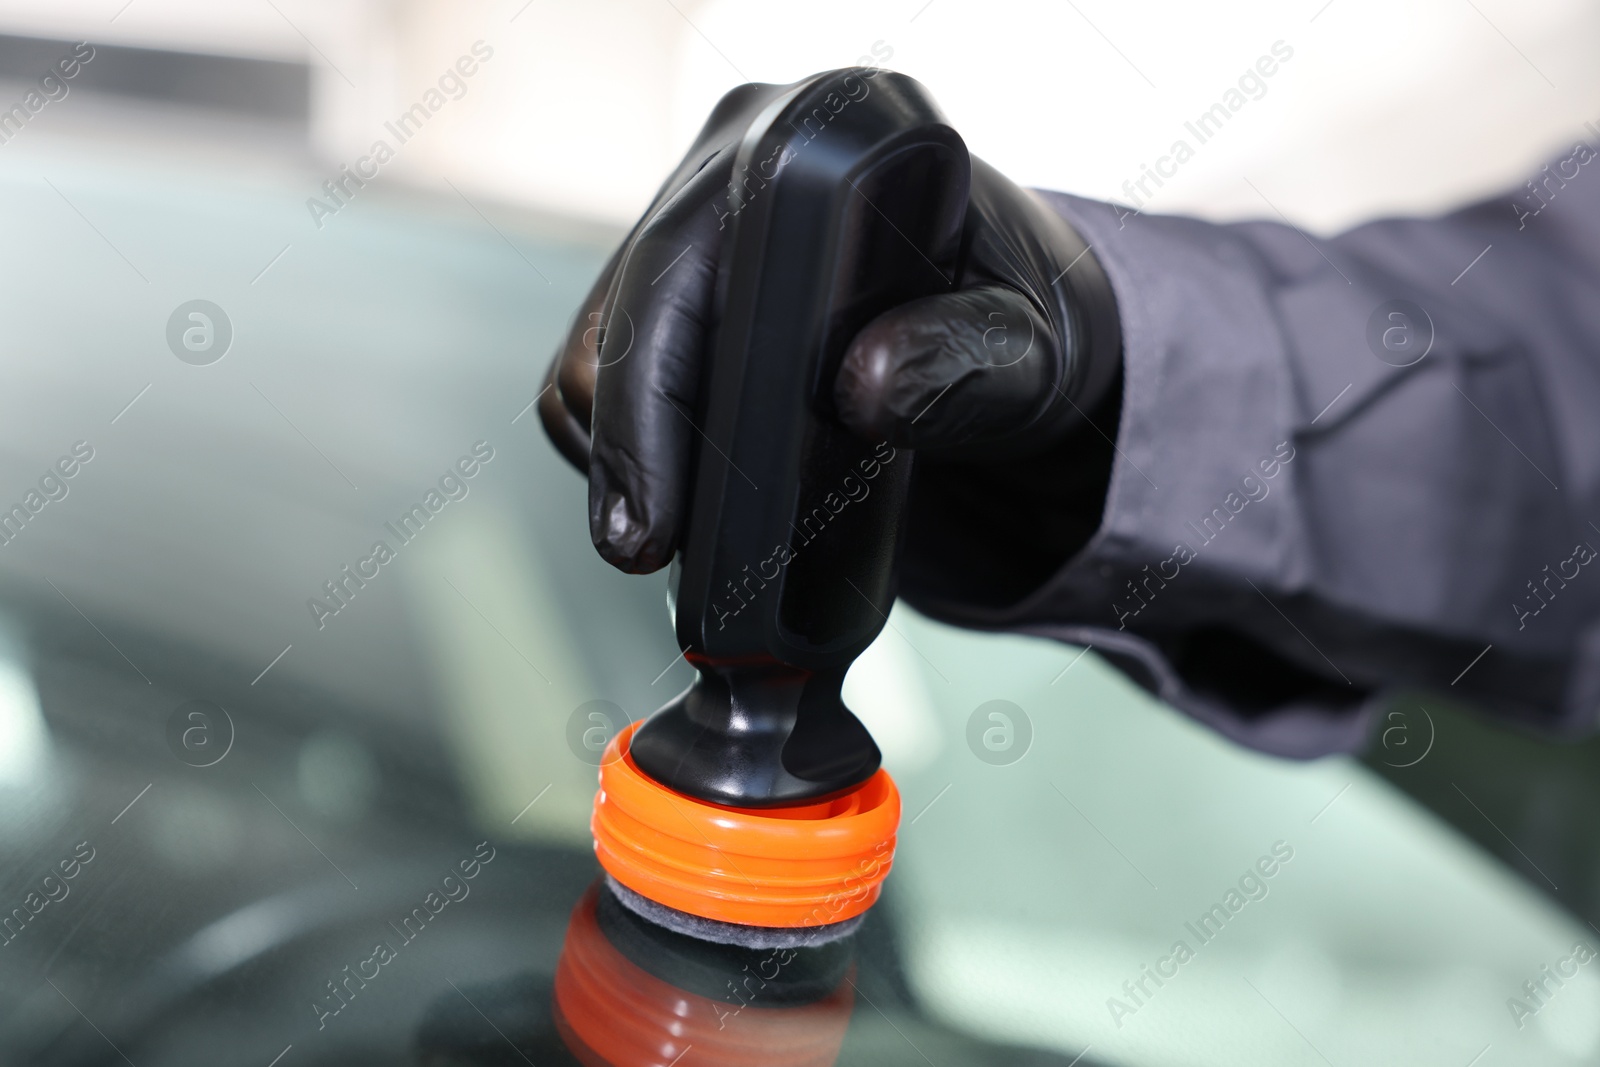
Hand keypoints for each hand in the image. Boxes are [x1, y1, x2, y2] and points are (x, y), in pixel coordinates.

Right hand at [540, 72, 1121, 609]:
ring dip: (620, 451)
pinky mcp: (683, 284)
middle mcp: (737, 162)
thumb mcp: (1027, 350)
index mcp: (813, 149)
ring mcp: (698, 221)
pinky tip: (678, 498)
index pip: (681, 270)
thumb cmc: (1021, 324)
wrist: (1009, 325)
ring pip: (601, 348)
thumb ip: (963, 361)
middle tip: (649, 555)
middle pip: (621, 313)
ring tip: (670, 538)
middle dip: (624, 449)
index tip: (655, 522)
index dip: (648, 403)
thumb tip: (862, 389)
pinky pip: (616, 369)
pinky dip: (632, 443)